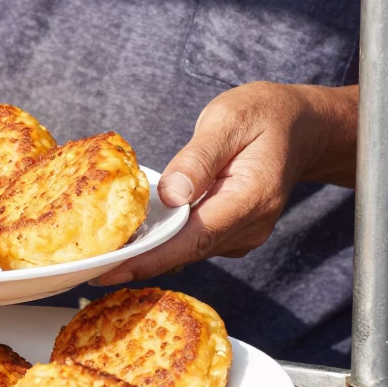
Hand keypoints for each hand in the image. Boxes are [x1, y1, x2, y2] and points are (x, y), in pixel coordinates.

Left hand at [96, 81, 332, 285]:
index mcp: (250, 199)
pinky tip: (130, 235)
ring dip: (147, 252)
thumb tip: (170, 193)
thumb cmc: (262, 116)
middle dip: (137, 261)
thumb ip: (198, 158)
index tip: (110, 271)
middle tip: (87, 267)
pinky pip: (191, 241)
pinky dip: (162, 240)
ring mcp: (242, 233)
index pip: (193, 239)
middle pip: (185, 252)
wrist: (300, 127)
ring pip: (186, 250)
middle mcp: (248, 226)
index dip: (149, 259)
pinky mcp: (230, 232)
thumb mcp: (228, 120)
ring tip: (99, 253)